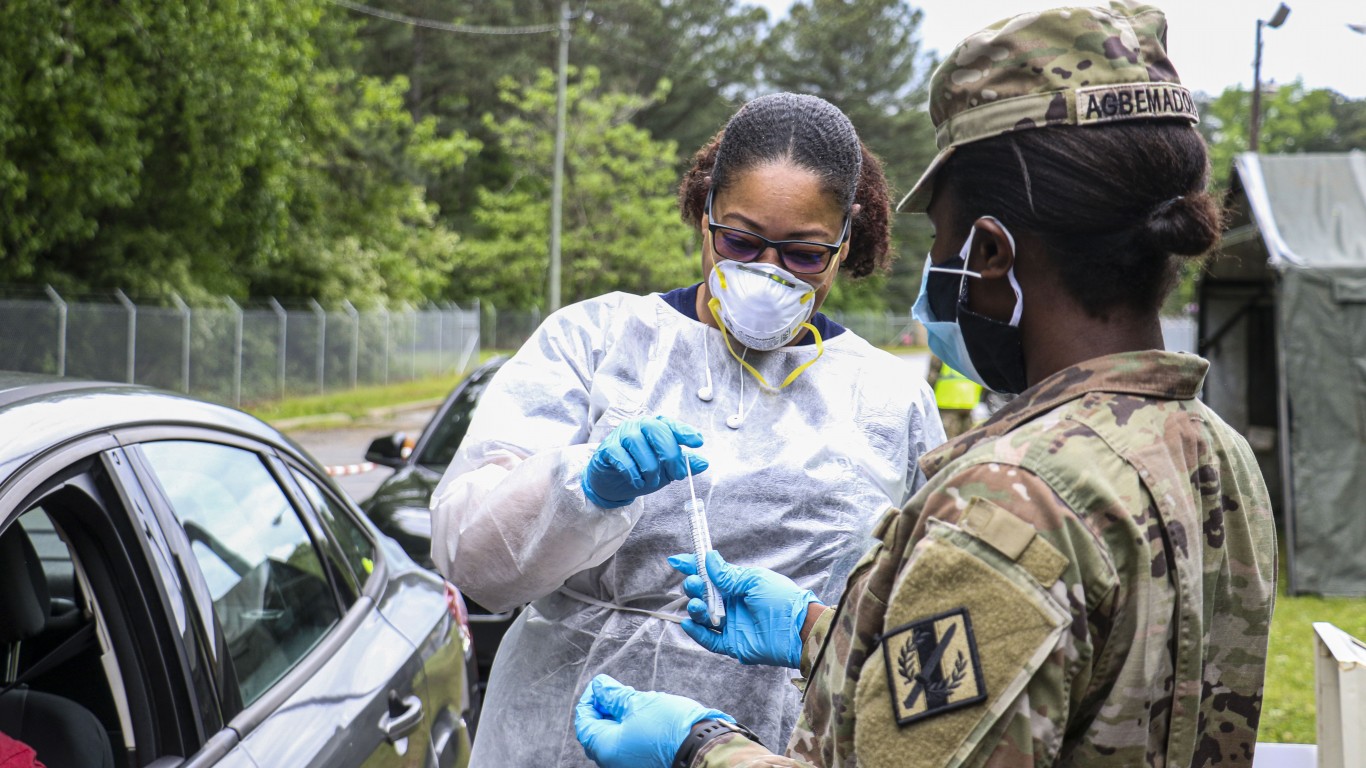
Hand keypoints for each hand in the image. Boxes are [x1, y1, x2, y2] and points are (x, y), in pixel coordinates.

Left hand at [574, 674, 733, 767]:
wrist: (703, 748)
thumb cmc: (671, 727)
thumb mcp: (638, 702)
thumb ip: (614, 695)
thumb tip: (599, 687)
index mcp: (605, 748)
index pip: (584, 721)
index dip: (590, 699)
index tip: (601, 685)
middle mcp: (612, 762)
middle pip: (596, 732)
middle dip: (603, 709)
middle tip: (615, 691)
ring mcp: (628, 765)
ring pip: (614, 739)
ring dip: (618, 718)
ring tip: (632, 701)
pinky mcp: (643, 764)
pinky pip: (628, 746)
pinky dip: (629, 730)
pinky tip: (642, 716)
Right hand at [582, 416, 708, 507]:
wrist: (612, 482)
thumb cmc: (641, 470)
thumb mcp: (666, 469)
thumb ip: (683, 464)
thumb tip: (703, 463)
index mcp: (656, 427)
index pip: (671, 424)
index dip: (684, 431)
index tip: (698, 442)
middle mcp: (639, 426)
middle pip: (655, 430)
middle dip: (669, 453)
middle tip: (678, 474)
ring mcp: (621, 435)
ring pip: (637, 443)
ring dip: (649, 466)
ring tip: (653, 482)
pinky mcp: (607, 448)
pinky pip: (621, 456)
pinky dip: (632, 472)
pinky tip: (638, 482)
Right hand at [667, 550, 819, 668]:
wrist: (798, 628)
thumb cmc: (782, 599)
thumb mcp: (753, 580)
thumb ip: (728, 574)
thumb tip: (708, 558)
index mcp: (737, 585)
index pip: (710, 575)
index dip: (693, 566)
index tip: (677, 561)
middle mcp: (731, 604)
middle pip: (702, 595)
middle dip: (693, 587)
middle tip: (695, 584)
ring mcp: (731, 624)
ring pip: (702, 616)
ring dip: (695, 608)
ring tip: (698, 605)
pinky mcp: (732, 644)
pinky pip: (709, 639)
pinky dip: (697, 633)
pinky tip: (688, 623)